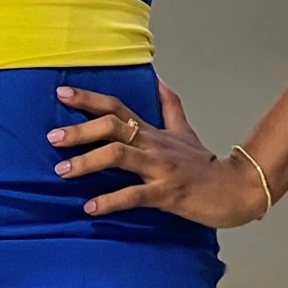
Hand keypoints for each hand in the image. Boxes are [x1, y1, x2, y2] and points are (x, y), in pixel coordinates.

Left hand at [48, 78, 270, 226]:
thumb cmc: (204, 165)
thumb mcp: (184, 131)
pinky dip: (110, 201)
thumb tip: (157, 80)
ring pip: (119, 157)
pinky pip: (134, 195)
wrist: (235, 189)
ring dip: (87, 162)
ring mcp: (160, 168)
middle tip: (52, 137)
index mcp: (152, 132)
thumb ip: (169, 106)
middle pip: (113, 127)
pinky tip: (90, 208)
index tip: (62, 92)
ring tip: (62, 171)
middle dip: (80, 130)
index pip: (117, 107)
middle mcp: (153, 145)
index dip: (89, 98)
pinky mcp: (167, 193)